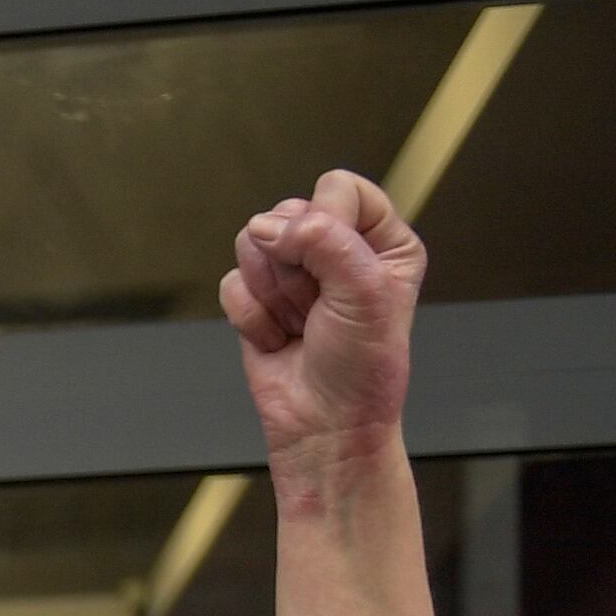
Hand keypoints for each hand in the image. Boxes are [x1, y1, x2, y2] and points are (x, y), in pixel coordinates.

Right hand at [221, 171, 423, 473]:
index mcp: (383, 239)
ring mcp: (295, 273)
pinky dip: (252, 317)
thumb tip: (264, 226)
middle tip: (317, 307)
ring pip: (254, 246)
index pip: (339, 188)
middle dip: (294, 267)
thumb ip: (323, 241)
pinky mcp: (259, 299)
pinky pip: (233, 283)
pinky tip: (279, 338)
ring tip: (300, 324)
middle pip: (288, 213)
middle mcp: (338, 249)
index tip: (333, 265)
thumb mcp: (365, 293)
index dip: (325, 220)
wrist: (324, 427)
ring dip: (273, 295)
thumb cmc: (361, 369)